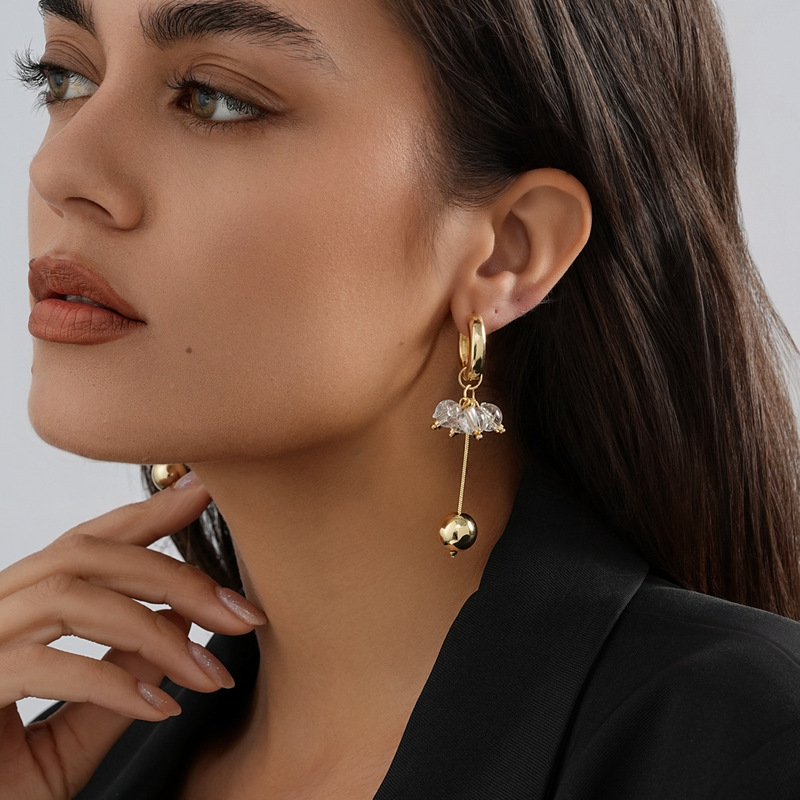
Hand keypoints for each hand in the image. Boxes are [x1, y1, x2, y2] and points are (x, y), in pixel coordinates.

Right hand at [0, 473, 265, 799]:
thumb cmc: (2, 782)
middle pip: (88, 556)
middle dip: (176, 577)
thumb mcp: (77, 729)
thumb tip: (181, 621)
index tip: (203, 492)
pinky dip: (113, 683)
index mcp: (18, 609)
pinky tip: (159, 709)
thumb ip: (122, 673)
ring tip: (208, 674)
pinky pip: (45, 664)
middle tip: (241, 613)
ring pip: (71, 596)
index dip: (146, 514)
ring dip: (155, 631)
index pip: (86, 542)